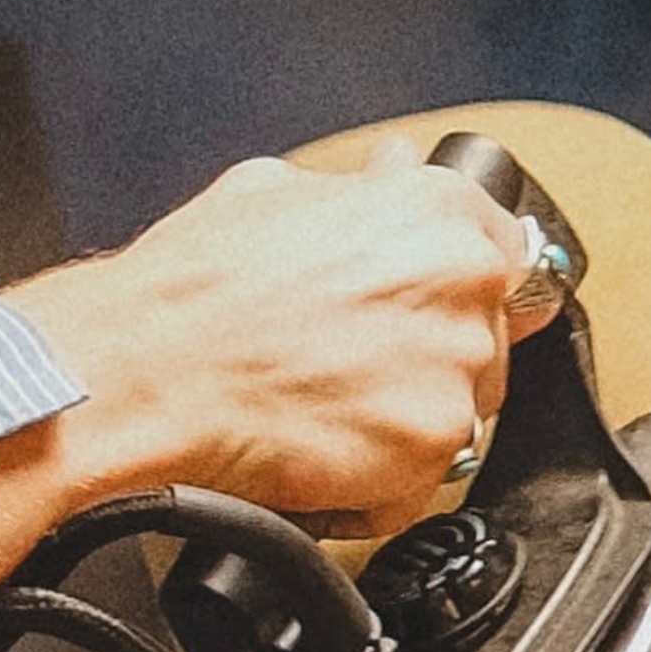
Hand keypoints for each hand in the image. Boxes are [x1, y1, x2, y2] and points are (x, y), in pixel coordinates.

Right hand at [20, 151, 559, 541]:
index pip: (505, 251)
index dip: (452, 285)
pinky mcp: (430, 449)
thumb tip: (393, 169)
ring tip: (320, 407)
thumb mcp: (269, 193)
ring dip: (401, 418)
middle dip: (423, 355)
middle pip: (483, 338)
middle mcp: (461, 284)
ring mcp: (453, 371)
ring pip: (457, 408)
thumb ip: (357, 188)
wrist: (145, 377)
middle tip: (343, 362)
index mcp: (434, 211)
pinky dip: (377, 482)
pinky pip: (423, 478)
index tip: (423, 307)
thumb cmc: (191, 290)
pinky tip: (316, 450)